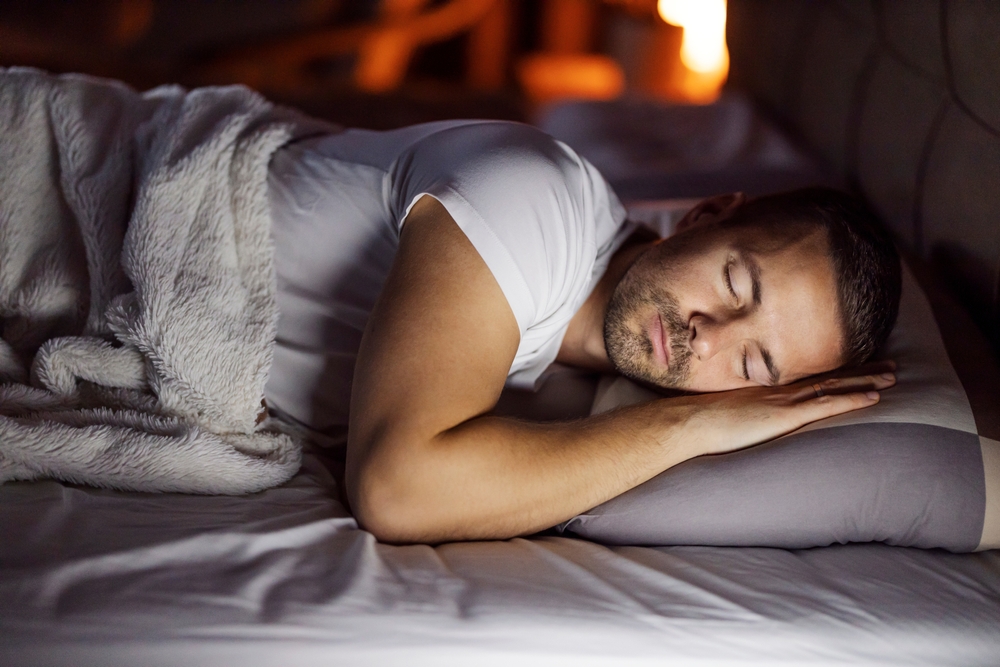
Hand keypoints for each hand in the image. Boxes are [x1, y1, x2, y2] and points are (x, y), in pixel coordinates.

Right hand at [672, 363, 896, 456]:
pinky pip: (826, 405)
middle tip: (890, 366)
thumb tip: (744, 428)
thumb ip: (741, 419)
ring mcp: (783, 402)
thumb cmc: (698, 425)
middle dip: (861, 371)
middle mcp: (779, 391)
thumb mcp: (725, 419)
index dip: (837, 373)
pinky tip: (874, 397)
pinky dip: (851, 399)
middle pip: (828, 377)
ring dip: (866, 381)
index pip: (809, 379)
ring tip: (894, 377)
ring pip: (833, 386)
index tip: (859, 368)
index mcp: (766, 393)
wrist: (687, 423)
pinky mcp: (785, 416)